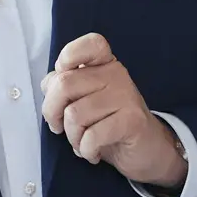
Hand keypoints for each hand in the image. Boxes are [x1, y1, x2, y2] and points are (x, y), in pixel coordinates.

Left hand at [43, 32, 188, 191]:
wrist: (148, 150)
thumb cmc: (111, 125)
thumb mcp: (85, 101)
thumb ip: (65, 87)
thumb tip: (48, 85)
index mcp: (105, 65)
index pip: (90, 44)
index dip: (68, 56)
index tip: (62, 78)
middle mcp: (116, 75)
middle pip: (64, 84)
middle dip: (52, 112)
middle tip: (59, 127)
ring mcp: (126, 96)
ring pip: (75, 114)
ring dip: (72, 137)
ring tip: (82, 143)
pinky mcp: (132, 120)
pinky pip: (92, 135)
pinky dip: (86, 150)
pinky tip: (93, 153)